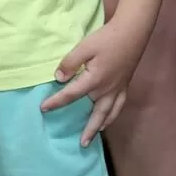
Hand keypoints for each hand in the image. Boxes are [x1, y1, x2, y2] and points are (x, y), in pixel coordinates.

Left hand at [40, 20, 150, 146]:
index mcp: (95, 80)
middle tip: (81, 143)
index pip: (71, 94)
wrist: (132, 32)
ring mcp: (118, 89)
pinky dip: (113, 115)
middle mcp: (107, 89)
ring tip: (93, 136)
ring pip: (108, 113)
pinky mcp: (125, 85)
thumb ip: (70, 62)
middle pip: (95, 114)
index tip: (43, 108)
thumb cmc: (107, 38)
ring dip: (100, 126)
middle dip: (87, 129)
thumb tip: (59, 78)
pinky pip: (119, 106)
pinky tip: (109, 118)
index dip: (56, 101)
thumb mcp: (85, 47)